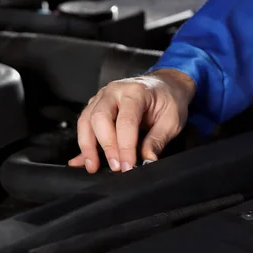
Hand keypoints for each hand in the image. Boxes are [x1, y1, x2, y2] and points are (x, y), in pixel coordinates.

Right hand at [69, 68, 195, 173]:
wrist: (165, 84)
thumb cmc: (169, 99)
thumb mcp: (172, 120)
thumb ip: (157, 140)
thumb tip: (147, 160)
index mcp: (136, 91)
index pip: (126, 121)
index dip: (125, 147)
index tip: (128, 166)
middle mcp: (115, 91)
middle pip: (100, 118)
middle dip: (105, 146)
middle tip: (115, 167)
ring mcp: (102, 97)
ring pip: (86, 120)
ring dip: (87, 146)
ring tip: (92, 166)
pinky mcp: (96, 105)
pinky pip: (84, 123)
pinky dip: (83, 142)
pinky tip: (81, 159)